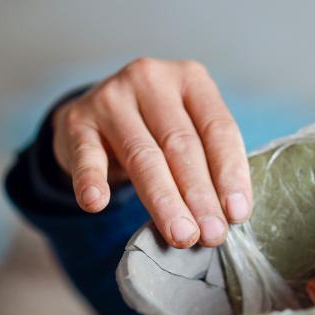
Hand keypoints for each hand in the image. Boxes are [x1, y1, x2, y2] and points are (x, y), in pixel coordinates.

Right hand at [51, 57, 251, 248]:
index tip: (237, 214)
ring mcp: (111, 97)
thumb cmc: (157, 128)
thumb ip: (209, 161)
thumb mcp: (189, 128)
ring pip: (143, 156)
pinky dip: (91, 181)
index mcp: (190, 79)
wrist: (97, 113)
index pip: (217, 129)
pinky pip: (86, 156)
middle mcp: (151, 80)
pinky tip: (96, 204)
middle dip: (200, 196)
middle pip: (181, 145)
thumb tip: (229, 215)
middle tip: (212, 234)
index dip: (230, 174)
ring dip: (164, 201)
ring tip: (181, 235)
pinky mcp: (77, 121)